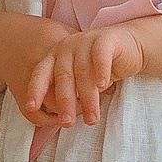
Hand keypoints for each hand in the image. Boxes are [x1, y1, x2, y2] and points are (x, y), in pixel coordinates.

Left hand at [21, 24, 147, 127]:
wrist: (131, 46)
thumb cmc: (101, 68)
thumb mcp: (82, 81)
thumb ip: (71, 93)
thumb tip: (61, 119)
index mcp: (56, 56)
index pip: (41, 74)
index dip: (35, 90)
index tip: (31, 108)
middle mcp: (67, 47)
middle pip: (63, 77)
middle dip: (65, 102)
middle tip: (67, 123)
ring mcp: (85, 40)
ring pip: (83, 71)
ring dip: (88, 98)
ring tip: (92, 119)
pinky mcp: (105, 38)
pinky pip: (100, 55)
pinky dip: (100, 70)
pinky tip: (101, 85)